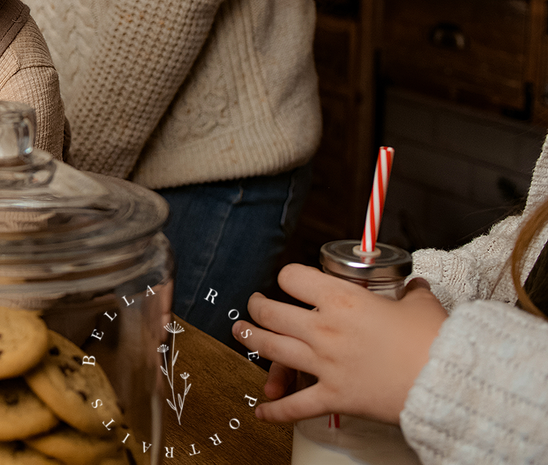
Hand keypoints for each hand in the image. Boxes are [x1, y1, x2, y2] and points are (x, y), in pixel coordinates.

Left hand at [231, 267, 446, 425]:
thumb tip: (416, 288)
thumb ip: (412, 294)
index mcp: (342, 300)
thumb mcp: (422, 306)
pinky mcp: (334, 396)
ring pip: (271, 349)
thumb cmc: (435, 341)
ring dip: (250, 340)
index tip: (289, 282)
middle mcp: (325, 328)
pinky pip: (295, 406)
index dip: (288, 277)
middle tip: (255, 306)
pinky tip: (261, 411)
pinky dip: (275, 410)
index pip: (293, 277)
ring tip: (240, 334)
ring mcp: (325, 363)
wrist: (447, 381)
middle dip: (257, 307)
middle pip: (271, 311)